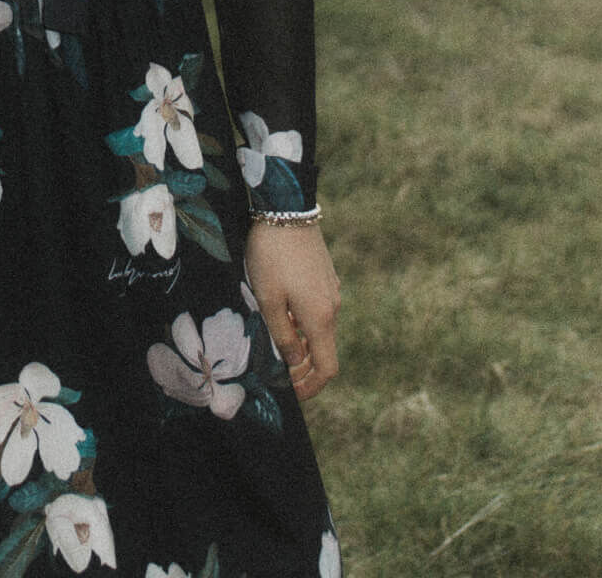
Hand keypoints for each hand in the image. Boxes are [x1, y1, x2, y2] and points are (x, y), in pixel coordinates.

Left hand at [244, 221, 340, 401]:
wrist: (287, 208)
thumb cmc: (272, 255)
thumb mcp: (269, 298)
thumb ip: (283, 336)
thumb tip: (295, 364)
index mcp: (321, 318)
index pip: (328, 368)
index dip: (312, 386)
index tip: (293, 392)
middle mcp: (333, 307)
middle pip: (324, 349)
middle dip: (304, 366)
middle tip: (278, 370)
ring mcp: (332, 289)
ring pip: (320, 328)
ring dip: (303, 342)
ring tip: (275, 339)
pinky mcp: (326, 275)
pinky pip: (318, 309)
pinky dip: (304, 321)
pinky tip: (282, 311)